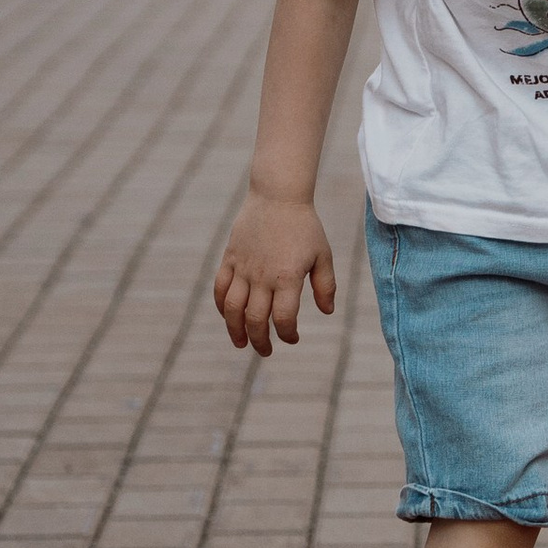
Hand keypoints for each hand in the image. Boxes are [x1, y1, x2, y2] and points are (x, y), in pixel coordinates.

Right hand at [214, 192, 335, 355]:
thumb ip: (326, 285)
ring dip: (235, 331)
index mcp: (287, 277)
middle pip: (255, 319)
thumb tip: (326, 312)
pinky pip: (220, 288)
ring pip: (233, 309)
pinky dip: (222, 306)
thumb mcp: (323, 255)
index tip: (293, 338)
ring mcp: (243, 268)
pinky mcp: (230, 258)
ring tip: (241, 343)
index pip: (283, 318)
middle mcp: (262, 276)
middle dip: (260, 341)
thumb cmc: (304, 226)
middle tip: (266, 351)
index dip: (287, 334)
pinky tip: (229, 317)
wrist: (277, 196)